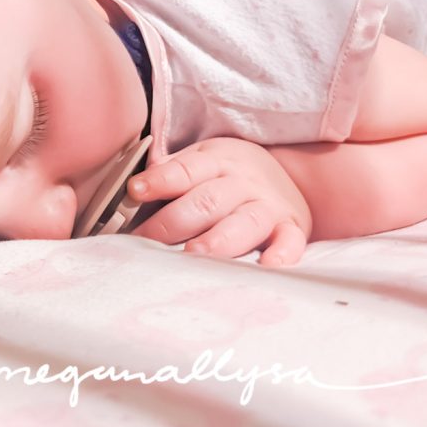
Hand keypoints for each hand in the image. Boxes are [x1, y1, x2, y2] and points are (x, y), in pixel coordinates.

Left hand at [128, 137, 311, 266]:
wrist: (287, 172)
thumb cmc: (229, 173)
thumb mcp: (202, 159)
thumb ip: (172, 172)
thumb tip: (136, 187)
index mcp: (218, 161)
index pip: (186, 170)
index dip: (160, 180)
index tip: (135, 191)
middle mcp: (244, 182)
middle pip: (208, 201)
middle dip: (174, 222)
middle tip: (146, 240)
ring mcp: (268, 206)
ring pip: (243, 223)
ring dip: (217, 240)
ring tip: (193, 254)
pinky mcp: (291, 228)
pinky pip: (289, 242)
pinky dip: (281, 255)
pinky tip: (266, 266)